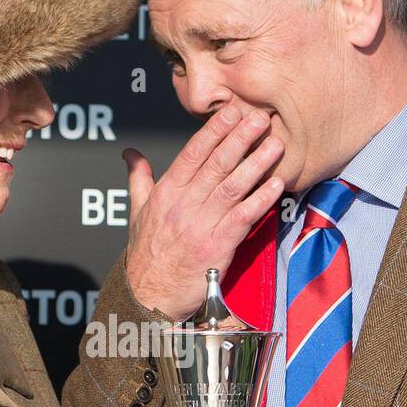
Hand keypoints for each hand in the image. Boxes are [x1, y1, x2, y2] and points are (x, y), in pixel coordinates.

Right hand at [122, 104, 284, 320]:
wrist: (149, 296)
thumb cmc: (145, 255)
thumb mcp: (137, 212)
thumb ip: (139, 179)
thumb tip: (130, 154)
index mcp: (166, 193)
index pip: (192, 154)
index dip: (213, 131)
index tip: (231, 111)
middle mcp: (184, 204)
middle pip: (217, 164)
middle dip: (240, 138)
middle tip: (261, 117)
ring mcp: (202, 225)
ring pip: (233, 186)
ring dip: (256, 163)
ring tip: (275, 144)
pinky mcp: (217, 246)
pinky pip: (243, 217)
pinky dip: (260, 199)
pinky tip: (276, 184)